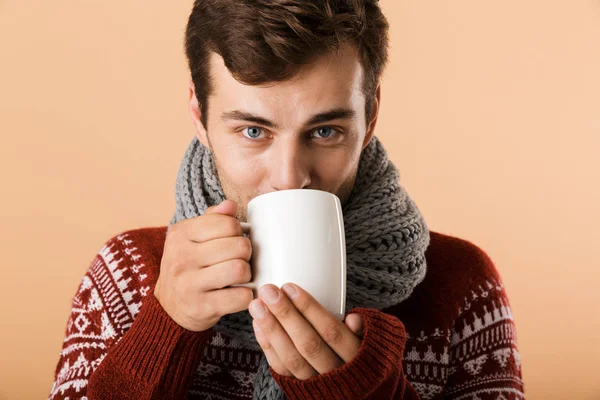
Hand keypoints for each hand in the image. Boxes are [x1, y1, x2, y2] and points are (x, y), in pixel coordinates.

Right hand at [154, 200, 253, 331]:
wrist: (169, 305)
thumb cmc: (188, 265)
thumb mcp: (192, 237)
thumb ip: (213, 218)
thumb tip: (230, 205)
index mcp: (181, 233)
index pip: (228, 223)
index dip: (238, 232)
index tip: (233, 240)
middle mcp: (181, 257)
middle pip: (239, 246)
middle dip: (246, 253)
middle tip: (239, 259)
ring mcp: (189, 284)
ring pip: (240, 269)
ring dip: (247, 274)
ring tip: (239, 276)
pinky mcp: (201, 307)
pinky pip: (241, 297)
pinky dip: (247, 295)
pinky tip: (238, 293)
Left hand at [249, 283, 365, 378]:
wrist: (359, 391)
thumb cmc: (364, 356)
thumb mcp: (374, 342)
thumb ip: (364, 328)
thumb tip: (353, 319)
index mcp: (357, 358)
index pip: (331, 331)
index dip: (309, 309)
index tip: (290, 288)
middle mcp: (336, 374)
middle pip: (308, 344)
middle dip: (285, 315)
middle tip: (269, 291)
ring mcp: (317, 384)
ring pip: (292, 358)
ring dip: (271, 330)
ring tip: (257, 305)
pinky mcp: (301, 389)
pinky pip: (282, 369)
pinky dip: (268, 347)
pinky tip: (259, 325)